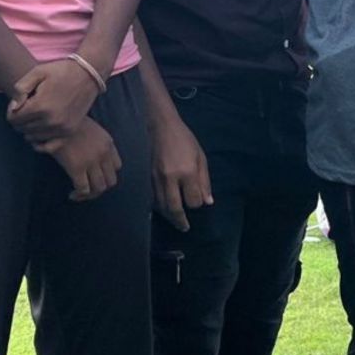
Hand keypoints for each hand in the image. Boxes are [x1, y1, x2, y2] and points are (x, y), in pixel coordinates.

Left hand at [7, 59, 100, 146]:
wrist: (88, 75)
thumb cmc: (61, 71)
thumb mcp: (37, 72)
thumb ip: (20, 89)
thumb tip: (13, 107)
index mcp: (40, 106)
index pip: (14, 118)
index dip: (11, 111)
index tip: (17, 104)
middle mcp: (50, 121)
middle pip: (22, 128)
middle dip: (19, 119)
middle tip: (25, 108)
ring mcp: (61, 128)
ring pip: (33, 137)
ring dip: (28, 129)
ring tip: (34, 116)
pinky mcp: (70, 131)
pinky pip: (49, 147)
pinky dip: (41, 143)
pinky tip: (39, 133)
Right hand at [47, 117, 121, 202]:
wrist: (56, 118)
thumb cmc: (68, 122)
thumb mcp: (89, 127)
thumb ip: (94, 141)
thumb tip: (86, 153)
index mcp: (108, 143)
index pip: (117, 166)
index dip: (106, 174)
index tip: (94, 176)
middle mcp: (103, 154)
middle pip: (111, 180)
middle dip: (100, 188)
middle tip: (88, 190)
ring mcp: (91, 161)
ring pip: (99, 188)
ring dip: (90, 195)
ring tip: (79, 195)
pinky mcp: (77, 167)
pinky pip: (84, 189)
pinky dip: (79, 195)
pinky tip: (72, 195)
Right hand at [150, 112, 211, 229]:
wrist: (160, 126)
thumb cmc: (184, 139)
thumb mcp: (200, 157)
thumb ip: (204, 181)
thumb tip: (207, 202)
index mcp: (187, 172)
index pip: (193, 200)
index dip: (196, 204)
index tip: (197, 202)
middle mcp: (170, 178)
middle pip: (174, 208)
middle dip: (180, 221)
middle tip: (184, 228)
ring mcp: (156, 179)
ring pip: (161, 206)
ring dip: (168, 216)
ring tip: (175, 221)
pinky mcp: (147, 178)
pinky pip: (152, 199)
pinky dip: (158, 207)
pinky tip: (163, 208)